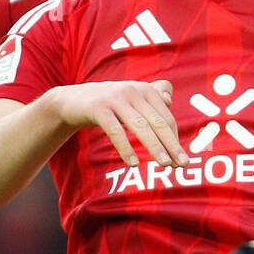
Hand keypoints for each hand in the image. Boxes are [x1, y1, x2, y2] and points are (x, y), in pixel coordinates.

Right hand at [46, 80, 186, 166]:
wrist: (70, 100)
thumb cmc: (107, 104)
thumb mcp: (130, 99)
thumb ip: (151, 98)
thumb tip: (170, 100)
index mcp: (145, 90)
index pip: (166, 117)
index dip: (175, 138)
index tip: (183, 158)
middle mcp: (133, 90)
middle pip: (157, 122)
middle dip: (172, 144)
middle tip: (182, 164)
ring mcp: (115, 98)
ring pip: (140, 126)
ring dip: (155, 146)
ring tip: (164, 164)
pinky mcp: (98, 108)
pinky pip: (116, 131)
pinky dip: (126, 148)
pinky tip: (134, 162)